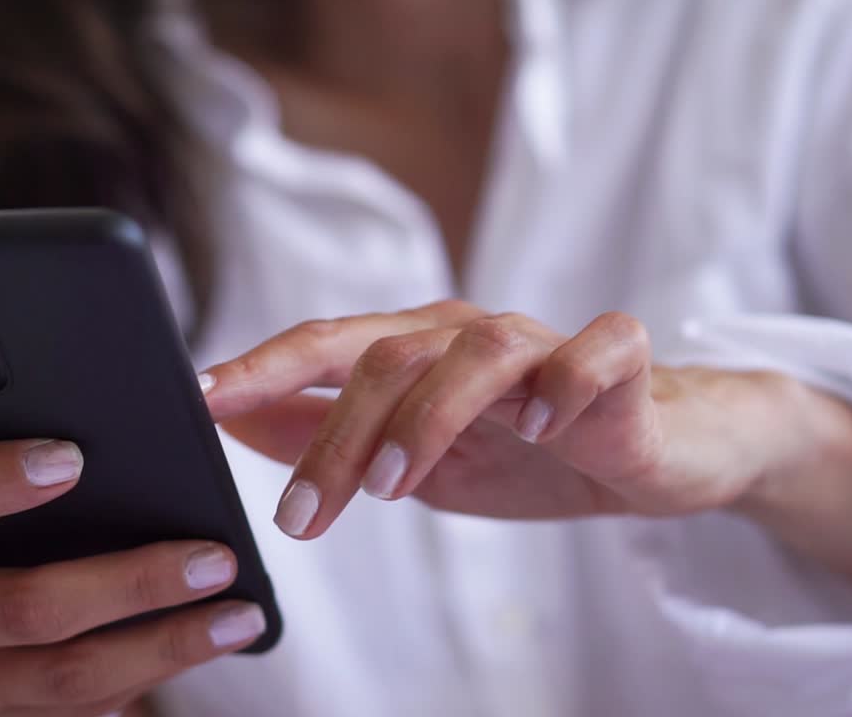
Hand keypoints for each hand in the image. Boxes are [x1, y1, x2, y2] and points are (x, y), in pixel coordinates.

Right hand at [0, 413, 265, 716]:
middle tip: (213, 556)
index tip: (70, 455)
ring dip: (164, 647)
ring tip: (239, 613)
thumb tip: (40, 364)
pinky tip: (198, 646)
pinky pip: (73, 713)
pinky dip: (143, 681)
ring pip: (66, 677)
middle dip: (132, 584)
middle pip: (27, 607)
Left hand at [203, 301, 795, 538]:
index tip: (199, 402)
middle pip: (390, 357)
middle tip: (301, 517)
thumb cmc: (529, 448)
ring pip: (476, 350)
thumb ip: (328, 433)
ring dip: (426, 415)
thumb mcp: (414, 457)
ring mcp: (548, 343)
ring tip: (393, 486)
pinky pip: (596, 351)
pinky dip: (565, 379)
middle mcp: (474, 334)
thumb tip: (234, 421)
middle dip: (334, 438)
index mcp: (422, 349)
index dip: (262, 366)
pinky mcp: (622, 362)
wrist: (653, 451)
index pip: (329, 344)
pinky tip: (540, 424)